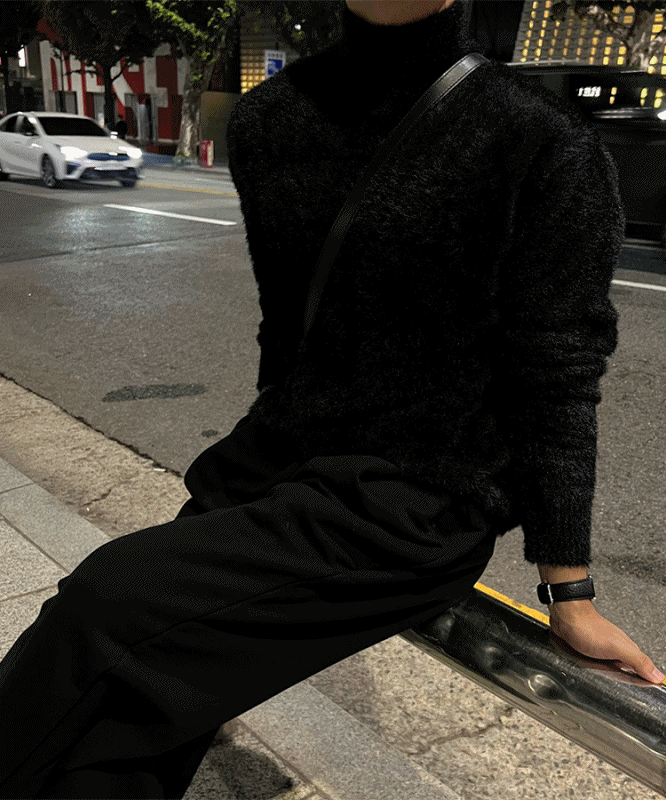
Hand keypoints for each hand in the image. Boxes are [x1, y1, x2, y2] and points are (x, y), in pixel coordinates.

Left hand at [549, 600, 664, 683]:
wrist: (566, 616)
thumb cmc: (588, 627)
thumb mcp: (617, 647)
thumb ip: (638, 660)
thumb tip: (658, 676)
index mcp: (628, 648)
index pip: (643, 669)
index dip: (646, 681)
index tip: (646, 691)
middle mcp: (617, 648)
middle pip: (628, 671)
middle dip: (626, 682)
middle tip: (624, 692)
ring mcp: (602, 649)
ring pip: (611, 668)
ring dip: (609, 677)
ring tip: (607, 685)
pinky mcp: (588, 649)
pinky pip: (596, 664)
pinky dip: (595, 670)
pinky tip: (592, 672)